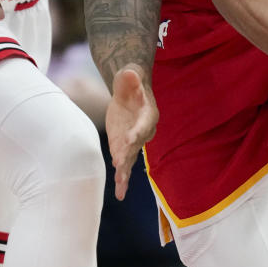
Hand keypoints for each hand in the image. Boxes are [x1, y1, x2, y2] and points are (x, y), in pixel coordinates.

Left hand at [106, 65, 157, 200]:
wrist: (130, 92)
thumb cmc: (130, 82)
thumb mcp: (129, 77)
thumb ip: (129, 78)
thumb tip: (130, 73)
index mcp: (147, 114)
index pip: (143, 124)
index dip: (137, 131)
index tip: (130, 139)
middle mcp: (143, 130)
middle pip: (136, 145)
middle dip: (128, 154)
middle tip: (119, 164)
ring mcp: (133, 141)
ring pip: (130, 159)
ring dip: (125, 173)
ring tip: (120, 189)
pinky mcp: (124, 146)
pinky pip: (123, 163)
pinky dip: (121, 177)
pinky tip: (119, 193)